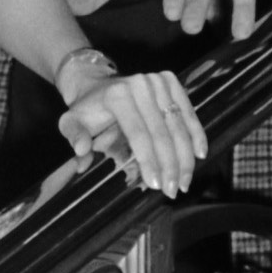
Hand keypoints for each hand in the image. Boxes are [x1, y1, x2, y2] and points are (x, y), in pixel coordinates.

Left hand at [57, 69, 205, 195]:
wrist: (96, 82)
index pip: (139, 134)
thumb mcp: (71, 122)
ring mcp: (158, 80)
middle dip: (170, 166)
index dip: (149, 161)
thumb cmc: (86, 109)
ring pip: (178, 126)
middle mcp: (140, 84)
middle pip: (162, 133)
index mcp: (117, 95)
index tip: (155, 185)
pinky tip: (200, 155)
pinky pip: (188, 112)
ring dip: (185, 157)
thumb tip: (82, 152)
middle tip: (172, 191)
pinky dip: (196, 134)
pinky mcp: (171, 81)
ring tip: (184, 182)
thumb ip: (74, 136)